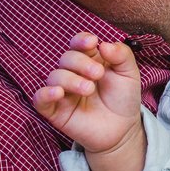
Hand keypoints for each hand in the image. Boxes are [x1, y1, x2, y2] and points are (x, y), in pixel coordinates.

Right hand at [33, 32, 146, 170]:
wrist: (123, 130)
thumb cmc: (123, 99)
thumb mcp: (129, 74)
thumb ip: (122, 56)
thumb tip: (105, 44)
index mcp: (89, 60)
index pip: (78, 44)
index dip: (81, 40)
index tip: (92, 42)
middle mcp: (73, 73)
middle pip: (67, 58)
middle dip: (81, 63)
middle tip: (98, 74)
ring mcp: (63, 92)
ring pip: (54, 76)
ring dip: (70, 79)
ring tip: (89, 88)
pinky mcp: (55, 111)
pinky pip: (40, 99)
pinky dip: (45, 94)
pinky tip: (59, 93)